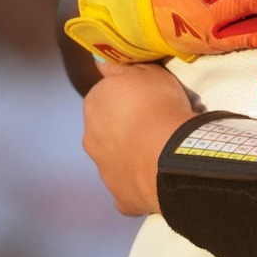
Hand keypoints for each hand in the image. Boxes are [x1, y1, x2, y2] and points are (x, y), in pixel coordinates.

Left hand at [81, 61, 195, 214]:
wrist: (166, 152)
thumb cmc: (157, 104)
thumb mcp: (144, 71)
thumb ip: (119, 67)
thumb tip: (99, 60)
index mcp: (94, 105)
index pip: (106, 98)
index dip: (129, 98)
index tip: (149, 99)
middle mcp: (91, 138)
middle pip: (108, 130)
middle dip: (128, 129)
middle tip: (158, 125)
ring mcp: (104, 170)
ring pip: (118, 160)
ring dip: (135, 155)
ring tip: (163, 151)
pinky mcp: (120, 196)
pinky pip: (130, 187)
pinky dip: (142, 183)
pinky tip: (158, 178)